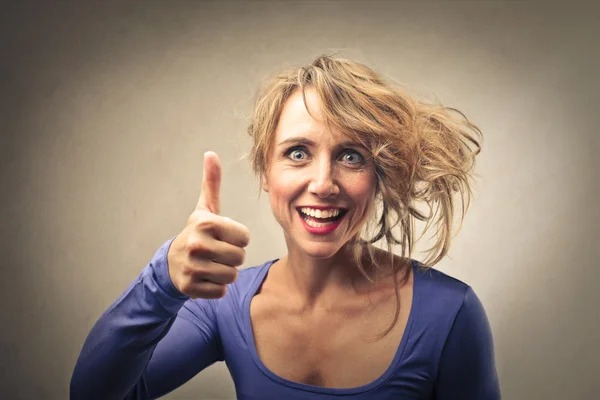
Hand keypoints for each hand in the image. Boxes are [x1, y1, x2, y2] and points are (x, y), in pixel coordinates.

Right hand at [167, 152, 250, 298]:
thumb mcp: (205, 208)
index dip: (237, 238)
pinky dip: (217, 287)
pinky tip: (206, 277)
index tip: (224, 237)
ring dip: (226, 272)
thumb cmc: (197, 233)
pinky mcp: (190, 287)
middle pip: (240, 258)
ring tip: (212, 264)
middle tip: (218, 252)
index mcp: (205, 223)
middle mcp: (197, 244)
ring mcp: (192, 267)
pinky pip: (221, 291)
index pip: (244, 237)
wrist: (171, 263)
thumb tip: (211, 154)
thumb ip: (212, 182)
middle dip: (233, 256)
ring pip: (231, 275)